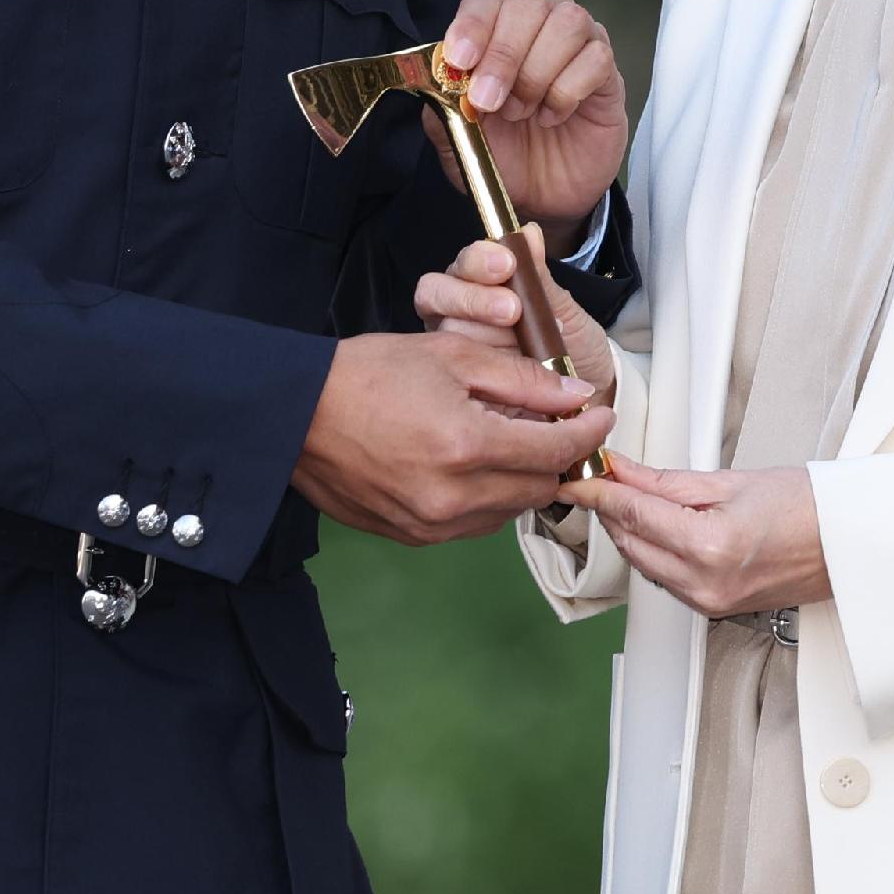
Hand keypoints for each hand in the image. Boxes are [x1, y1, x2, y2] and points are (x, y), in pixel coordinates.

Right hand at [295, 331, 618, 546]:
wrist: (293, 414)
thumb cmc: (365, 374)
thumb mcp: (451, 355)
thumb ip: (522, 380)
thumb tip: (574, 398)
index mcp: (466, 446)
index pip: (555, 452)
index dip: (588, 432)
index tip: (601, 414)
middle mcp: (452, 498)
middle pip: (539, 490)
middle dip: (558, 458)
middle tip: (560, 426)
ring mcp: (430, 525)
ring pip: (508, 512)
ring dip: (522, 480)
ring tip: (511, 441)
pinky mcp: (411, 537)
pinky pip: (472, 524)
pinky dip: (486, 497)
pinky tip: (473, 464)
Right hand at [411, 230, 615, 406]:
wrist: (592, 390)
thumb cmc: (573, 342)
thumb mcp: (561, 309)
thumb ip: (538, 276)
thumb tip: (528, 233)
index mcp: (478, 284)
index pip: (462, 265)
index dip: (477, 261)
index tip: (507, 264)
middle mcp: (459, 315)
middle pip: (438, 295)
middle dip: (473, 299)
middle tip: (512, 310)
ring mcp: (457, 351)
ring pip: (447, 335)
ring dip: (486, 338)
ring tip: (527, 347)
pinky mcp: (464, 388)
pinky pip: (462, 377)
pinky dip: (491, 374)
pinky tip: (519, 376)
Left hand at [432, 0, 627, 228]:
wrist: (542, 194)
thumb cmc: (500, 151)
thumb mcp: (457, 133)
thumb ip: (443, 102)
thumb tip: (442, 74)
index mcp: (496, 24)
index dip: (473, 23)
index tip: (460, 61)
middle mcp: (540, 21)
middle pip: (529, 2)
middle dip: (504, 54)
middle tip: (489, 101)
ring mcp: (578, 42)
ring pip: (568, 22)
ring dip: (537, 72)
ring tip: (522, 111)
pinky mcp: (607, 72)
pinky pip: (597, 58)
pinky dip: (568, 91)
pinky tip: (552, 117)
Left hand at [561, 459, 830, 617]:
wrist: (848, 544)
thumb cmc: (807, 507)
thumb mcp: (730, 481)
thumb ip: (666, 482)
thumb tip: (621, 470)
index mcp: (708, 546)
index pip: (633, 514)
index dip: (599, 490)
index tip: (578, 475)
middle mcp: (703, 583)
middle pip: (630, 542)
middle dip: (611, 507)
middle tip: (602, 475)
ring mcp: (708, 602)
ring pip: (643, 563)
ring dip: (631, 530)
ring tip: (631, 494)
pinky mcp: (713, 610)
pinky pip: (665, 579)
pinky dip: (654, 551)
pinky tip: (658, 526)